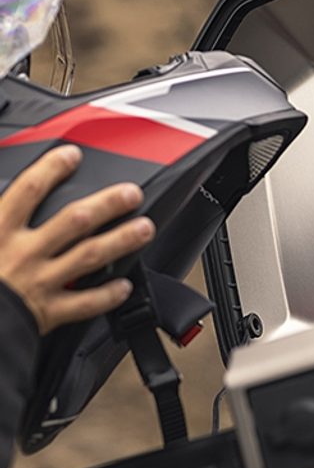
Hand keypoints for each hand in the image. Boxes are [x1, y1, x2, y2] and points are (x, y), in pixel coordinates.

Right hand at [0, 145, 154, 333]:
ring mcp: (38, 282)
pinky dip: (107, 295)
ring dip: (121, 240)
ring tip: (145, 228)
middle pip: (74, 221)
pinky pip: (84, 304)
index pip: (29, 190)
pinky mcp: (46, 312)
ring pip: (88, 256)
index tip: (73, 155)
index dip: (52, 169)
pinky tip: (126, 284)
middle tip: (131, 194)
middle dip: (108, 204)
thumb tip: (2, 193)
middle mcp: (23, 253)